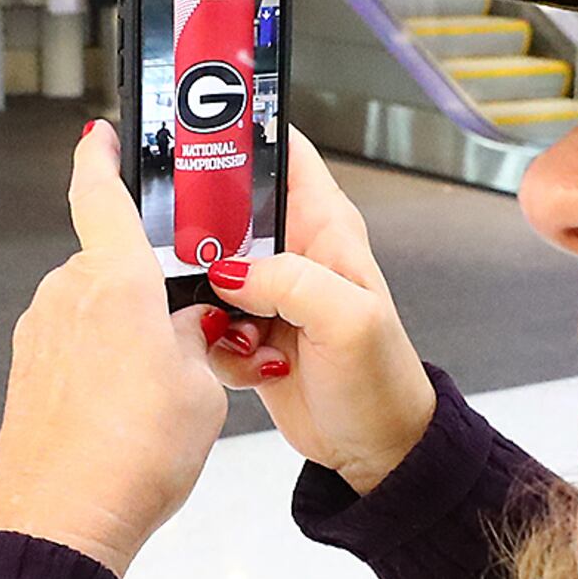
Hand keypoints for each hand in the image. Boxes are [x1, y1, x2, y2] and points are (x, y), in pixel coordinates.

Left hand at [0, 121, 232, 576]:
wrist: (62, 522)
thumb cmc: (132, 456)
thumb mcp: (203, 386)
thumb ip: (198, 336)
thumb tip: (190, 325)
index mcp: (114, 280)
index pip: (98, 193)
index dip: (100, 157)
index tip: (99, 136)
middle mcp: (66, 295)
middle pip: (113, 264)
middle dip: (151, 286)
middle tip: (194, 321)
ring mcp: (39, 334)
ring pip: (96, 310)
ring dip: (129, 332)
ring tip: (167, 386)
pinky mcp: (27, 374)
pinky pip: (75, 347)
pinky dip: (104, 365)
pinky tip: (131, 411)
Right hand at [201, 133, 438, 497]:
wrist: (375, 449)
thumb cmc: (382, 382)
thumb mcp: (348, 319)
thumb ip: (291, 281)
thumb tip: (230, 269)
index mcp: (325, 226)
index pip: (281, 150)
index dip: (240, 132)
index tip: (195, 130)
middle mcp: (293, 250)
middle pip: (223, 208)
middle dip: (198, 233)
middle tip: (198, 264)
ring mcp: (267, 291)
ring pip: (204, 270)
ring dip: (209, 305)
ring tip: (244, 334)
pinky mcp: (247, 330)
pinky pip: (206, 323)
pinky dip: (219, 348)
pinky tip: (254, 364)